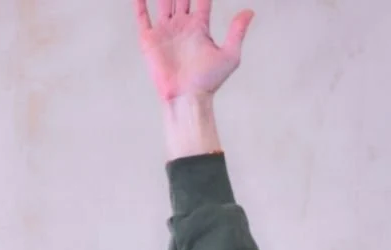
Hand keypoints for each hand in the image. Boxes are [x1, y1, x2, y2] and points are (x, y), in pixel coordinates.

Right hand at [135, 0, 255, 103]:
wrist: (187, 99)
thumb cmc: (208, 82)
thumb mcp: (229, 56)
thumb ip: (237, 32)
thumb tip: (250, 11)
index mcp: (199, 26)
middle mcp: (182, 25)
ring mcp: (165, 31)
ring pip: (163, 1)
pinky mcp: (150, 40)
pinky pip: (142, 16)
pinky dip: (140, 3)